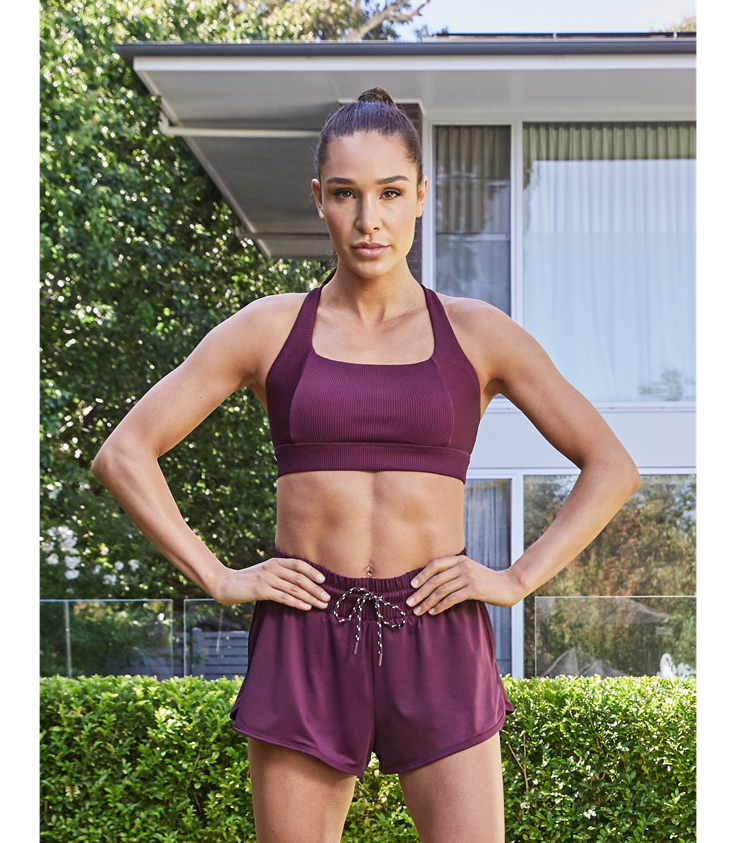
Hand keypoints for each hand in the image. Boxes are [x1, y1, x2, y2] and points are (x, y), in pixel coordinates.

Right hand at [214, 557, 331, 609]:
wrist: (224, 583)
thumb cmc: (246, 580)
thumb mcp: (264, 573)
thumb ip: (278, 574)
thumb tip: (298, 583)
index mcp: (275, 562)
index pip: (299, 565)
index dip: (313, 572)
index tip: (324, 581)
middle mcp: (273, 568)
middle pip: (300, 578)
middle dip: (316, 589)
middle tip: (327, 598)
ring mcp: (267, 579)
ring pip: (295, 588)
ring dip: (310, 597)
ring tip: (321, 604)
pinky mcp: (262, 591)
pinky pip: (284, 597)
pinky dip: (297, 602)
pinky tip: (306, 607)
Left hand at [405, 554, 521, 615]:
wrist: (508, 585)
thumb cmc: (486, 581)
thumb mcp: (469, 571)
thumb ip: (454, 573)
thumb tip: (432, 584)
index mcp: (459, 559)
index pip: (435, 565)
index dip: (421, 575)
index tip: (412, 586)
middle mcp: (462, 566)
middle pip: (435, 579)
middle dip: (420, 592)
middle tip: (409, 602)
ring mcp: (468, 577)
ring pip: (441, 590)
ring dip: (427, 602)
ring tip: (418, 611)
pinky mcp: (474, 589)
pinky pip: (452, 598)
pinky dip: (440, 606)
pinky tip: (433, 612)